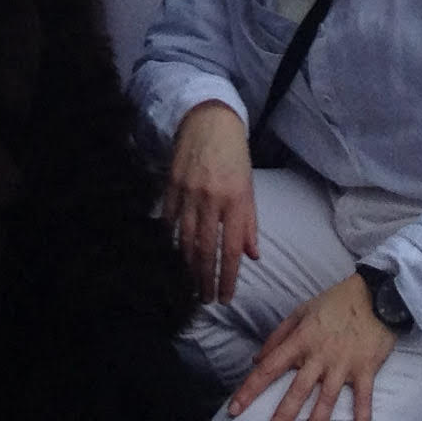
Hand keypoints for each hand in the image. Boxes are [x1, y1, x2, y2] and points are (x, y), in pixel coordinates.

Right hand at [164, 104, 258, 302]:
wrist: (209, 121)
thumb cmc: (234, 156)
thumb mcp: (249, 188)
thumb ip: (249, 223)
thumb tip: (252, 257)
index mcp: (236, 200)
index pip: (232, 248)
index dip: (228, 277)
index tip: (225, 298)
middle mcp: (212, 198)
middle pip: (206, 249)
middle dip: (205, 279)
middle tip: (205, 299)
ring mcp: (189, 192)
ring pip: (185, 239)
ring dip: (187, 267)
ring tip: (190, 286)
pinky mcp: (171, 184)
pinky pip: (169, 220)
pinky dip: (170, 241)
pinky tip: (172, 257)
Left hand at [229, 273, 395, 420]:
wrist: (374, 294)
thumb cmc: (335, 302)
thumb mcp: (301, 312)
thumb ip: (277, 336)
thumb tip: (255, 359)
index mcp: (301, 340)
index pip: (269, 367)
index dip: (250, 389)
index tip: (235, 407)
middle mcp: (319, 356)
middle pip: (296, 391)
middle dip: (282, 415)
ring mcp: (342, 364)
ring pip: (326, 400)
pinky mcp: (365, 369)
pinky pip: (363, 397)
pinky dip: (361, 415)